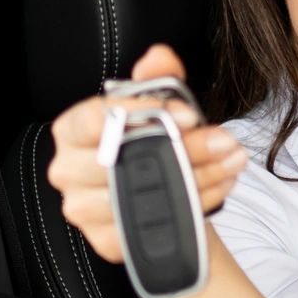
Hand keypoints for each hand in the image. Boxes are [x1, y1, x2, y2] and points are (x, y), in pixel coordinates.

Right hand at [47, 43, 248, 263]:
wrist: (167, 196)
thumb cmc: (155, 147)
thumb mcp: (160, 107)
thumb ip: (158, 79)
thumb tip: (159, 57)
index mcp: (72, 131)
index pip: (95, 117)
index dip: (142, 114)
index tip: (187, 114)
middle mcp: (67, 169)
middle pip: (123, 158)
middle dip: (184, 148)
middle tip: (223, 141)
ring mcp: (82, 208)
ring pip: (140, 193)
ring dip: (197, 177)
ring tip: (229, 163)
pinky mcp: (104, 240)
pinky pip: (149, 225)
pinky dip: (192, 206)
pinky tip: (217, 189)